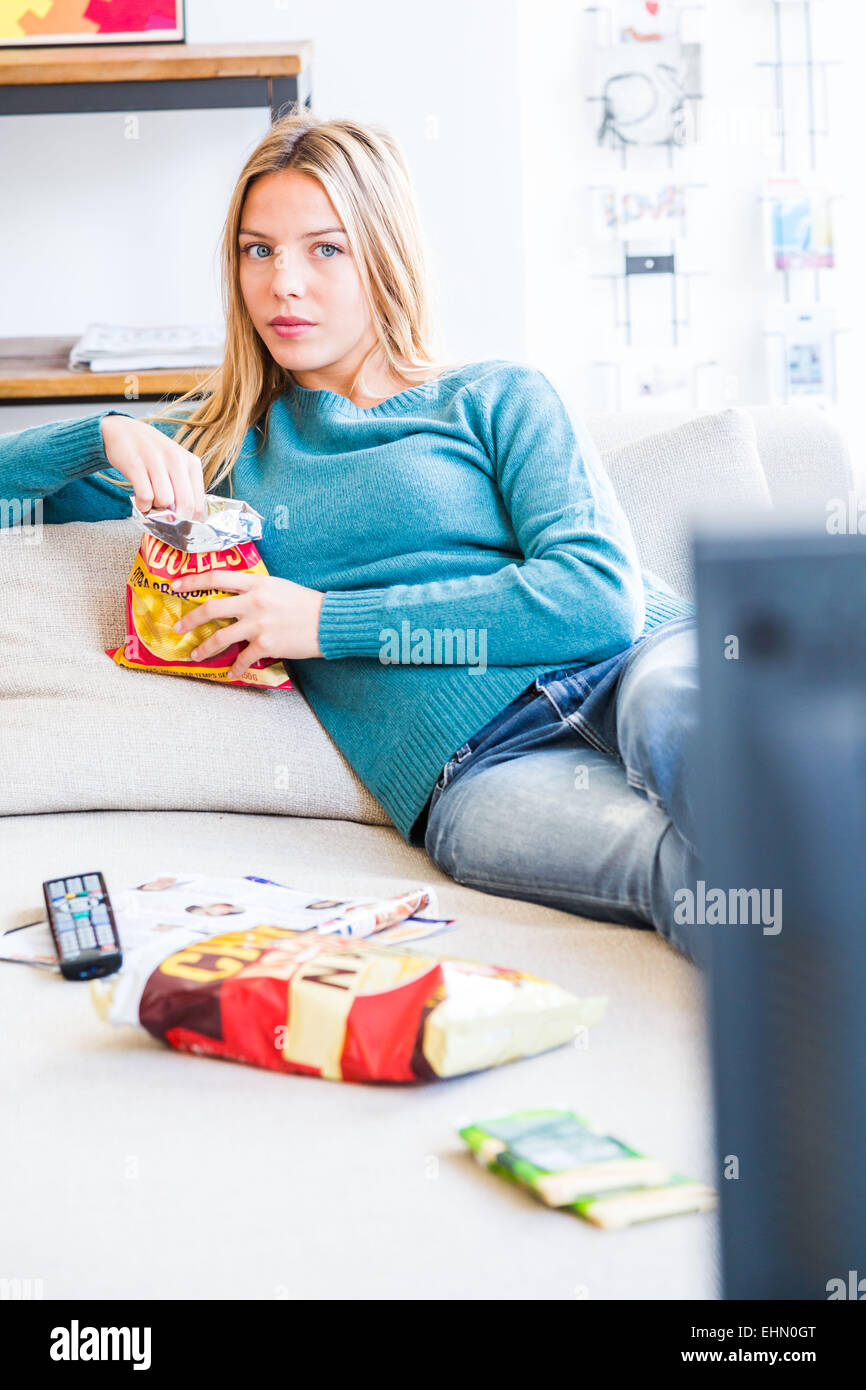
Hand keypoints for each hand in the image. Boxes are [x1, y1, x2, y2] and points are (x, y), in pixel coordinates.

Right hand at [100, 414, 206, 519]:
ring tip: (151, 505)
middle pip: (185, 505)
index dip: (190, 522)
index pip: (199, 503)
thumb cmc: (153, 454)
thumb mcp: (175, 466)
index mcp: (191, 463)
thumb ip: (184, 489)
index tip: (181, 528)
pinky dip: (142, 505)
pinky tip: (140, 502)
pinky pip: (145, 496)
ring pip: (165, 501)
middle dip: (175, 521)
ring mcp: (156, 460)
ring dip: (156, 510)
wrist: (122, 431)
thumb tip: (187, 520)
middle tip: (165, 522)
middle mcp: (177, 459)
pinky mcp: (136, 464)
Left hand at [170, 570, 324, 677]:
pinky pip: (242, 659)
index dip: (192, 581)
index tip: (175, 586)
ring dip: (204, 648)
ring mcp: (258, 625)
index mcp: (256, 584)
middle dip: (189, 620)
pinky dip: (234, 668)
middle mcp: (253, 602)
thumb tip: (236, 599)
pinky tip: (230, 673)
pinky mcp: (266, 645)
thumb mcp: (278, 587)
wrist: (329, 621)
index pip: (217, 578)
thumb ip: (255, 591)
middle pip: (211, 609)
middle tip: (177, 627)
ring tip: (195, 654)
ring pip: (220, 637)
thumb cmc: (306, 604)